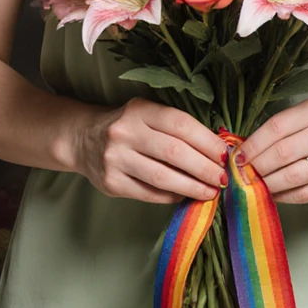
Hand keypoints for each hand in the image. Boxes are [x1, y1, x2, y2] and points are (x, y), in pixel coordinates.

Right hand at [77, 97, 228, 204]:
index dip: (207, 141)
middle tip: (223, 178)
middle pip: (175, 153)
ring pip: (163, 177)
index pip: (180, 125)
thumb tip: (216, 149)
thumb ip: (175, 127)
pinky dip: (172, 196)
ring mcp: (116, 159)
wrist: (83, 138)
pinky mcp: (111, 183)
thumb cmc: (128, 126)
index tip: (225, 155)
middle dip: (205, 168)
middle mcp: (125, 132)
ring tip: (211, 191)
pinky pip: (150, 193)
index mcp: (139, 110)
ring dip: (192, 187)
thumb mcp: (147, 114)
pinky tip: (186, 195)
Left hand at [235, 98, 307, 204]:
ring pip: (293, 176)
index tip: (237, 156)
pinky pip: (306, 194)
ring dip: (267, 183)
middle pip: (283, 153)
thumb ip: (280, 129)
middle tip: (240, 175)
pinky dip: (285, 196)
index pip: (277, 127)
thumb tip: (244, 151)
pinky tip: (273, 194)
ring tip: (253, 186)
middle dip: (256, 166)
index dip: (253, 144)